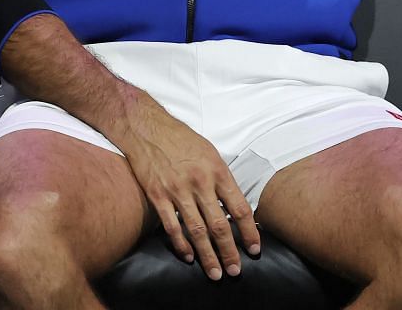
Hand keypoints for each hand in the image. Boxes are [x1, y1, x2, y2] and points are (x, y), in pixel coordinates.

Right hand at [113, 98, 259, 279]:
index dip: (249, 232)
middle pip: (220, 225)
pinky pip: (172, 227)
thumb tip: (235, 206)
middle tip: (236, 270)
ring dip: (208, 255)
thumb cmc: (182, 140)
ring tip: (216, 272)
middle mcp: (200, 182)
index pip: (239, 208)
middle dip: (230, 252)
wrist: (147, 128)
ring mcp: (177, 190)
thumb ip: (222, 180)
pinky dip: (181, 245)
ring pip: (197, 231)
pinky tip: (189, 257)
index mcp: (217, 171)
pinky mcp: (158, 195)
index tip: (254, 249)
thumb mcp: (210, 153)